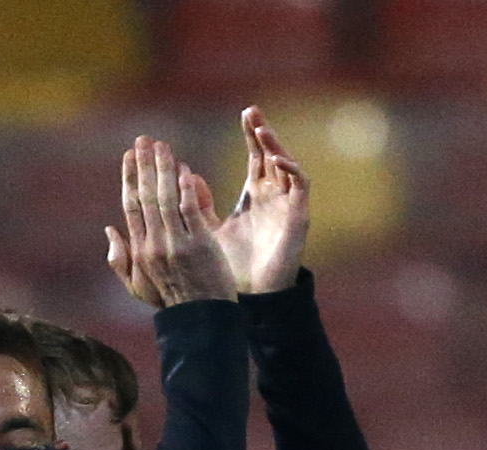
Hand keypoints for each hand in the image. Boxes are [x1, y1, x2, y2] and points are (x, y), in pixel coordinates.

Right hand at [106, 136, 234, 307]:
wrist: (202, 319)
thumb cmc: (171, 301)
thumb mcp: (138, 286)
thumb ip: (120, 259)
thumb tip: (109, 228)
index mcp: (140, 250)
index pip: (131, 205)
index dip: (130, 178)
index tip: (129, 156)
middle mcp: (155, 244)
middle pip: (146, 196)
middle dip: (144, 165)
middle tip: (143, 140)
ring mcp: (177, 243)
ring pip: (166, 198)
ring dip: (163, 169)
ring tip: (162, 146)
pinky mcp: (200, 245)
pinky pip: (190, 210)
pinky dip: (186, 188)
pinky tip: (183, 169)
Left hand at [211, 106, 308, 294]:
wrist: (248, 302)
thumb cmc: (229, 270)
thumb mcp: (207, 230)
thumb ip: (196, 205)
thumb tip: (184, 174)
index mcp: (256, 198)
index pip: (257, 157)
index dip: (252, 135)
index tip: (244, 113)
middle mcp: (274, 198)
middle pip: (274, 156)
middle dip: (264, 132)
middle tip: (252, 111)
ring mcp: (288, 207)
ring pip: (289, 166)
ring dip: (277, 147)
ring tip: (262, 130)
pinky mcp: (298, 219)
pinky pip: (301, 187)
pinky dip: (292, 170)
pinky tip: (277, 160)